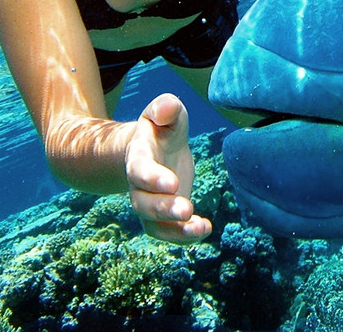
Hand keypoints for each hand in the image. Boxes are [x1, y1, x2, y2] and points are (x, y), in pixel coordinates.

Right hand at [125, 93, 211, 242]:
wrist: (154, 148)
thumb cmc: (162, 128)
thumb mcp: (165, 111)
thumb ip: (165, 107)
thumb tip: (166, 108)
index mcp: (138, 157)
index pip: (140, 170)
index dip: (153, 178)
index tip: (173, 183)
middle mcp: (138, 186)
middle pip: (143, 204)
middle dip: (163, 209)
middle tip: (187, 209)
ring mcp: (149, 204)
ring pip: (153, 225)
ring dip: (175, 230)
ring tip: (201, 228)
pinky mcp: (162, 217)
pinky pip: (168, 233)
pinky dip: (185, 236)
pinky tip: (205, 229)